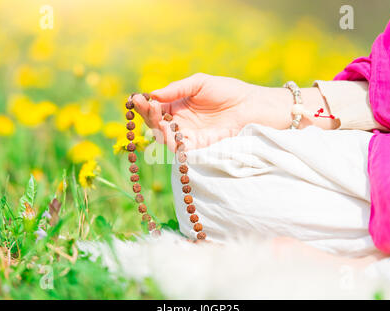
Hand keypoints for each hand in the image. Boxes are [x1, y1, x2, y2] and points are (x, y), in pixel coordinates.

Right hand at [132, 73, 335, 150]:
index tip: (137, 97)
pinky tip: (166, 128)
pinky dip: (170, 141)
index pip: (156, 108)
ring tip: (156, 114)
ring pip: (164, 137)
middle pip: (155, 123)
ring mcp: (189, 136)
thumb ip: (178, 88)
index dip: (145, 104)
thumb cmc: (229, 92)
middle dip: (147, 115)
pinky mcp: (199, 148)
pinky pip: (180, 148)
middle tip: (146, 105)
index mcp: (179, 106)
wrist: (252, 106)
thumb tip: (154, 94)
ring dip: (156, 127)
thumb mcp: (200, 83)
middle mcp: (180, 123)